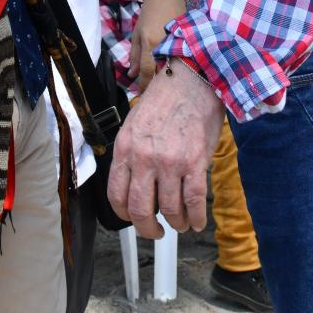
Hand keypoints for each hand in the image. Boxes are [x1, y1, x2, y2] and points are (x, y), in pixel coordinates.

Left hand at [107, 59, 223, 238]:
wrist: (191, 80)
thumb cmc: (164, 100)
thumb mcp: (134, 124)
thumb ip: (131, 154)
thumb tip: (134, 184)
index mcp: (126, 148)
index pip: (116, 196)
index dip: (125, 215)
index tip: (133, 218)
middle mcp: (144, 158)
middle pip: (140, 210)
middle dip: (149, 229)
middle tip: (156, 232)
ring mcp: (170, 161)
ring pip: (169, 210)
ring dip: (176, 224)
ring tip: (180, 223)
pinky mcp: (195, 162)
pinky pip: (193, 202)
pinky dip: (195, 219)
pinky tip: (196, 222)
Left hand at [129, 0, 185, 90]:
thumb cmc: (148, 14)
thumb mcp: (137, 34)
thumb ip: (134, 56)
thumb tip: (131, 75)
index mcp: (151, 44)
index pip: (147, 72)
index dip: (143, 86)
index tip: (142, 96)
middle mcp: (166, 46)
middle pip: (163, 74)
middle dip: (158, 86)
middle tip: (155, 96)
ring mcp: (180, 43)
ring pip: (176, 68)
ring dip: (170, 78)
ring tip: (167, 89)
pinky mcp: (189, 40)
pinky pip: (185, 60)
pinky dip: (181, 68)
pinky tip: (179, 74)